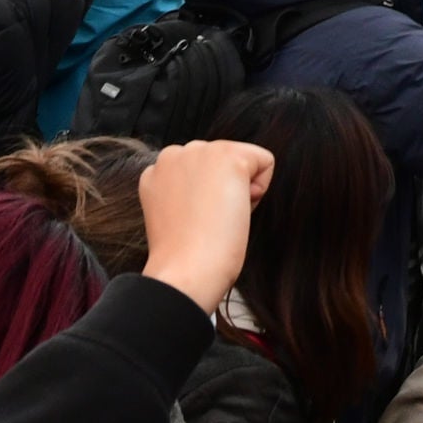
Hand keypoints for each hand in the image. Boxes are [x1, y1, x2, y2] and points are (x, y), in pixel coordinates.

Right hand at [137, 138, 271, 311]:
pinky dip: (261, 188)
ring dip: (239, 188)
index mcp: (158, 171)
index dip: (206, 199)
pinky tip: (236, 210)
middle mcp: (173, 154)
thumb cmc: (184, 257)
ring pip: (242, 160)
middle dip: (223, 188)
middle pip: (221, 161)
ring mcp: (198, 151)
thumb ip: (187, 192)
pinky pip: (265, 162)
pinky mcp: (226, 155)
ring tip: (218, 217)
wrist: (186, 271)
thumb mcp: (176, 213)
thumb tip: (214, 190)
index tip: (194, 222)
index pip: (201, 171)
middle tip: (208, 222)